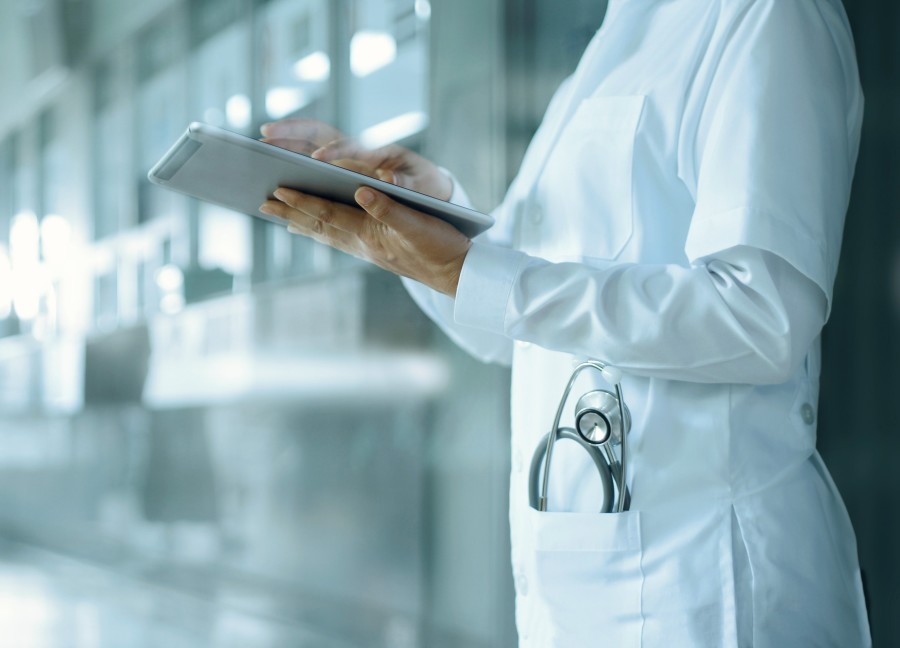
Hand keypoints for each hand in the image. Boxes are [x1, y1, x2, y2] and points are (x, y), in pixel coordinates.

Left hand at [259, 187, 470, 296]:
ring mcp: (368, 250)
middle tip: (262, 203)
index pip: (328, 214)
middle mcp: (363, 243)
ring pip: (326, 234)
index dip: (302, 201)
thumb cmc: (441, 247)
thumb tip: (361, 191)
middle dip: (290, 214)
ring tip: (278, 216)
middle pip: (318, 226)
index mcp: (370, 233)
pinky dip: (321, 232)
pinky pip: (339, 240)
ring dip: (300, 223)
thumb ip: (389, 208)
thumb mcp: (418, 224)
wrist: (457, 274)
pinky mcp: (376, 252)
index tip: (277, 191)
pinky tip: (313, 230)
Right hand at [260, 120, 452, 200]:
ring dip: (283, 145)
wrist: (427, 186)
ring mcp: (345, 158)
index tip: (318, 159)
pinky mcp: (338, 169)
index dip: (335, 151)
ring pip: (307, 145)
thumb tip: (390, 182)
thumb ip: (407, 183)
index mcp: (377, 151)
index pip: (351, 145)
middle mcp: (356, 150)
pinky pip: (308, 164)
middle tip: (264, 136)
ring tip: (258, 154)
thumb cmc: (425, 184)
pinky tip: (272, 183)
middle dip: (292, 132)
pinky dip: (290, 166)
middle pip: (318, 134)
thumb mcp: (422, 185)